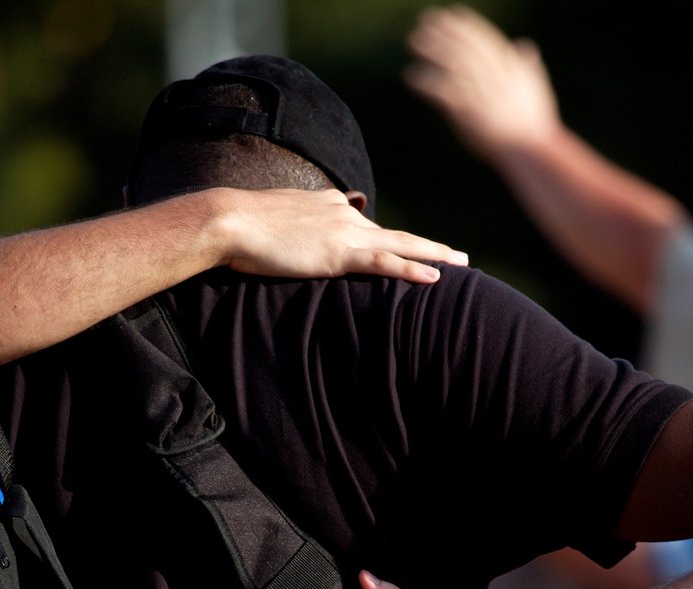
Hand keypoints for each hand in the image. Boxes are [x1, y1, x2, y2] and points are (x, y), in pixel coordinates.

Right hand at [211, 188, 467, 283]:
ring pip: (401, 244)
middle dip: (430, 245)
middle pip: (396, 233)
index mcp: (329, 206)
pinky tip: (435, 277)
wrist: (229, 221)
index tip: (411, 250)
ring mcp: (344, 233)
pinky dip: (411, 269)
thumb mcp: (275, 221)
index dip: (390, 241)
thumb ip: (295, 226)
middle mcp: (344, 214)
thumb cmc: (241, 226)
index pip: (366, 225)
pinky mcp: (338, 253)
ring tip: (462, 264)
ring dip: (435, 254)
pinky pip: (383, 262)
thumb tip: (295, 236)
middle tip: (460, 255)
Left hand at [405, 6, 560, 160]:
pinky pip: (440, 91)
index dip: (468, 24)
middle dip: (445, 30)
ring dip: (431, 49)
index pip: (485, 38)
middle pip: (464, 45)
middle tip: (425, 20)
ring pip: (451, 62)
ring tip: (413, 41)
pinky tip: (411, 76)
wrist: (528, 148)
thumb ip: (527, 65)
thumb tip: (525, 44)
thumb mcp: (535, 88)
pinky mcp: (466, 110)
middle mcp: (493, 74)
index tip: (454, 13)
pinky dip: (425, 82)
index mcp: (510, 67)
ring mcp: (479, 91)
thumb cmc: (534, 124)